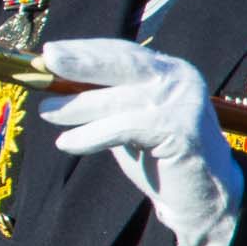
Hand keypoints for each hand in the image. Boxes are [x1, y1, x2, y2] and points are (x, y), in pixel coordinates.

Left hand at [38, 38, 240, 245]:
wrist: (201, 195)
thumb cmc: (156, 154)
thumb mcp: (126, 117)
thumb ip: (103, 96)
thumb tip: (53, 80)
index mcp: (168, 70)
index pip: (122, 52)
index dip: (84, 50)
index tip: (49, 52)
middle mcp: (179, 79)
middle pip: (122, 63)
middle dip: (79, 61)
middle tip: (45, 61)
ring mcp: (181, 103)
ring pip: (117, 98)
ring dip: (75, 106)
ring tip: (46, 111)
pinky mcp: (179, 130)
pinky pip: (122, 128)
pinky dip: (90, 135)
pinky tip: (66, 143)